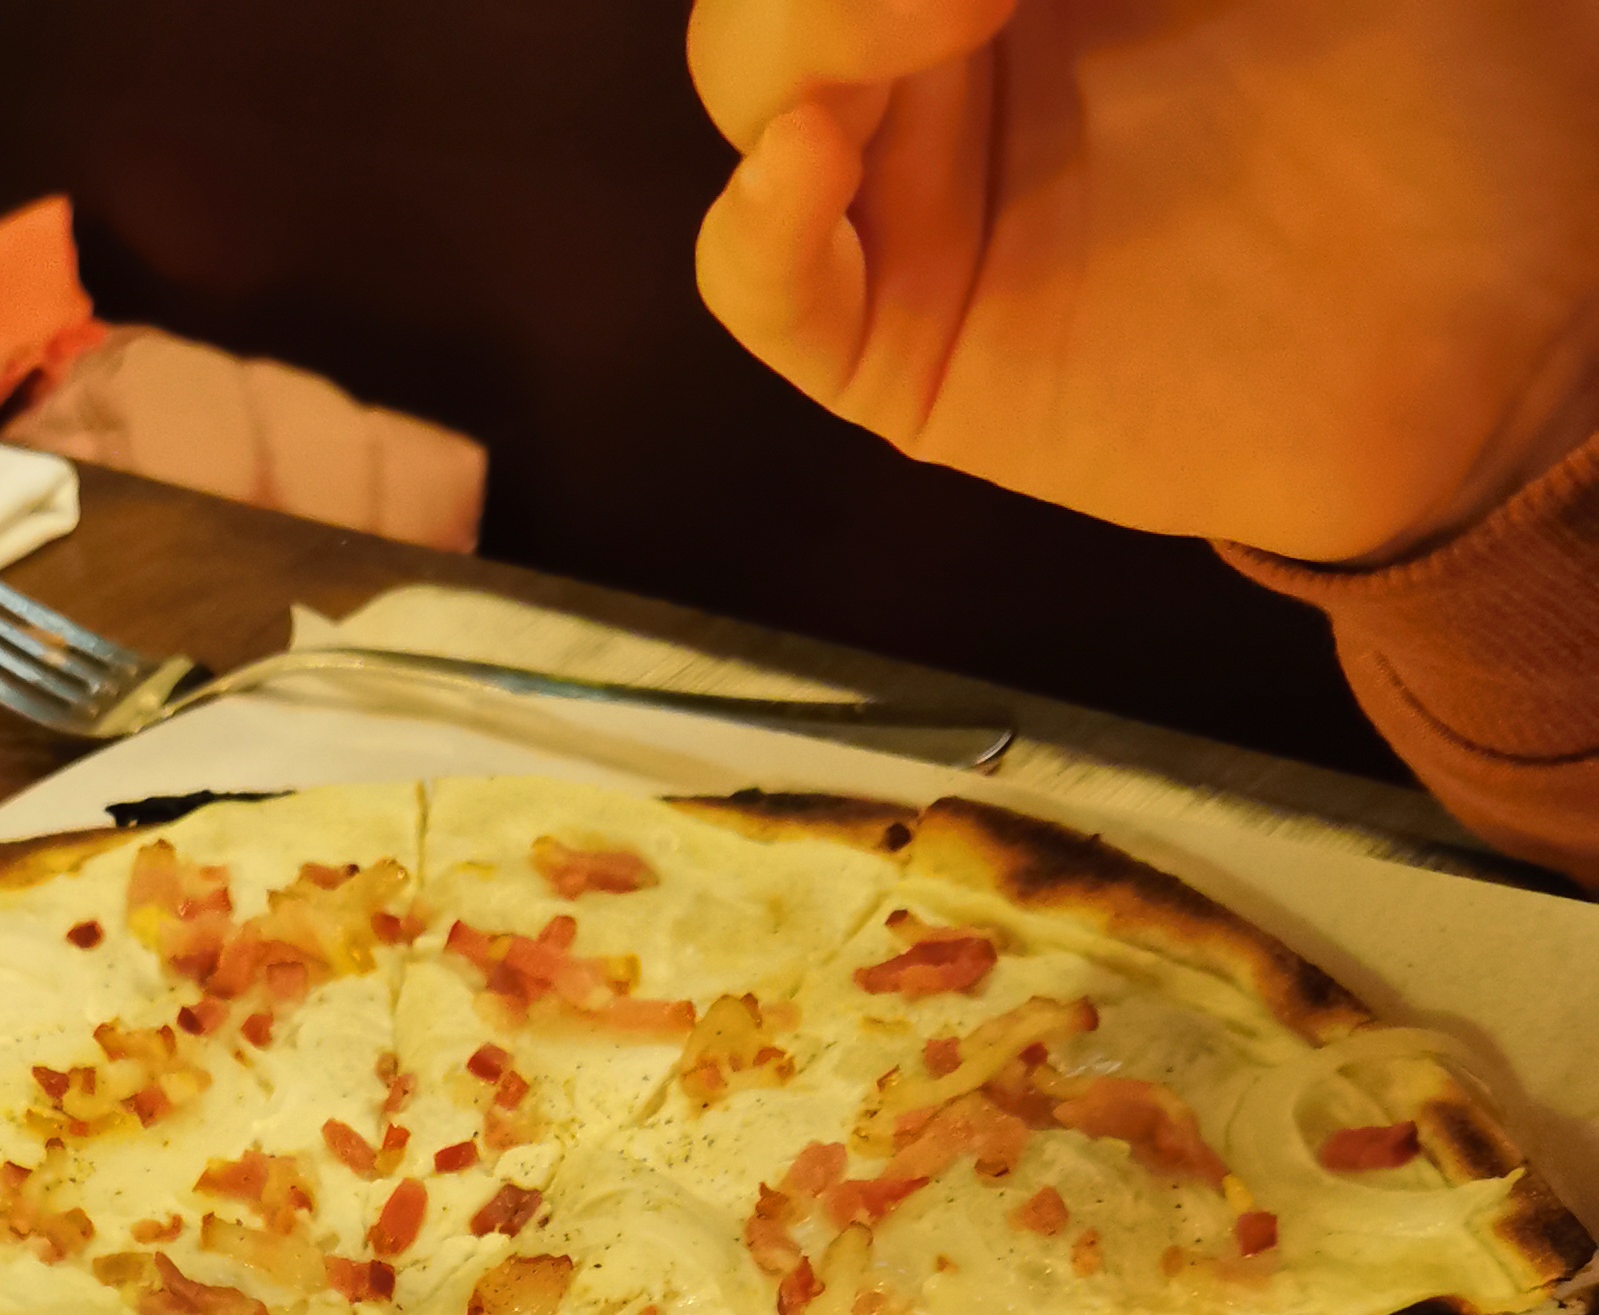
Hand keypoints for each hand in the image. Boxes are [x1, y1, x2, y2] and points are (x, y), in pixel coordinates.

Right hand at [688, 0, 1598, 561]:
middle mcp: (950, 42)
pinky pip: (765, 289)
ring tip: (938, 20)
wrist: (1498, 307)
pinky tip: (805, 162)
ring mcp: (917, 189)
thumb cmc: (1436, 76)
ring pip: (751, 86)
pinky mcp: (907, 348)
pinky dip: (757, 225)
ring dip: (805, 30)